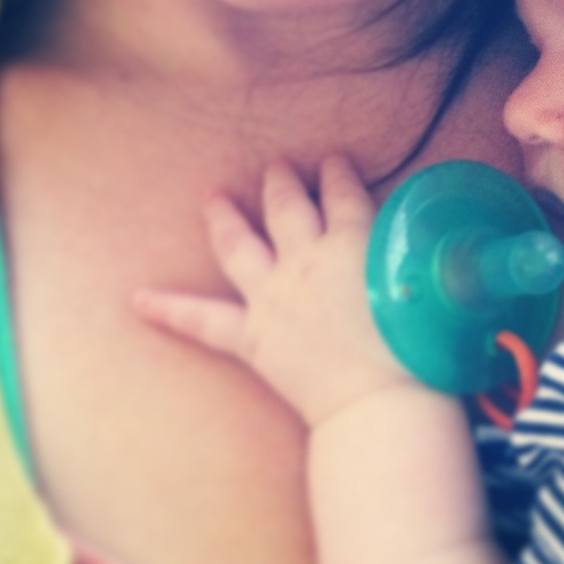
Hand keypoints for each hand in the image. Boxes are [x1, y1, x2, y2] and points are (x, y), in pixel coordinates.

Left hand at [134, 155, 414, 426]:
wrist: (379, 402)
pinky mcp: (252, 338)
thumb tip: (413, 236)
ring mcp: (272, 297)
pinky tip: (137, 301)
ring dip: (224, 218)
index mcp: (351, 241)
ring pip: (239, 245)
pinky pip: (203, 321)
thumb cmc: (418, 346)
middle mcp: (305, 259)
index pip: (343, 193)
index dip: (338, 173)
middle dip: (282, 182)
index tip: (334, 160)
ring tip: (213, 198)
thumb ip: (412, 251)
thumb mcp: (425, 283)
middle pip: (287, 207)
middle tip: (278, 166)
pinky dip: (170, 310)